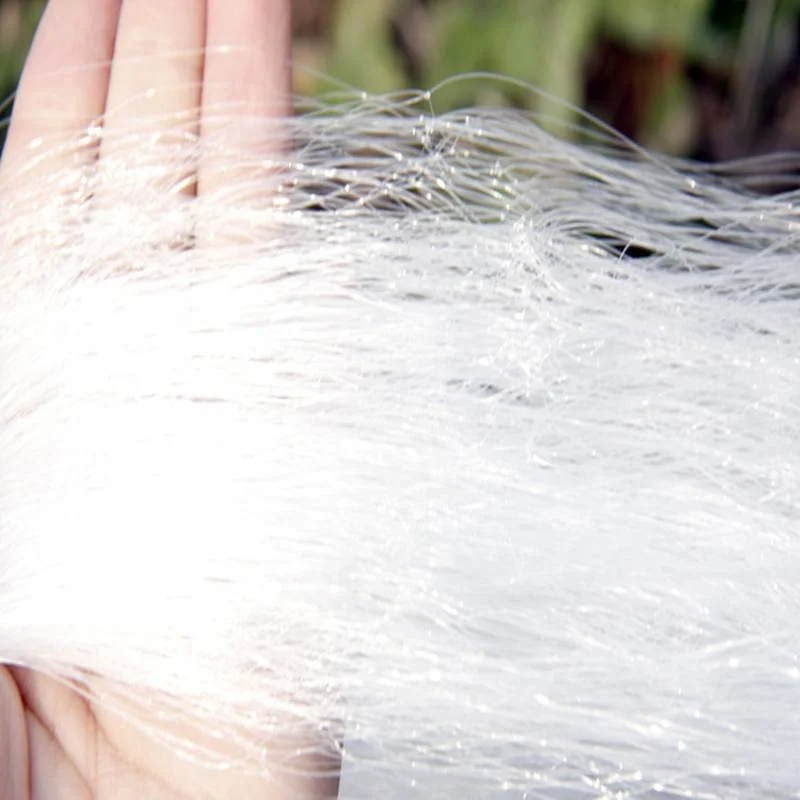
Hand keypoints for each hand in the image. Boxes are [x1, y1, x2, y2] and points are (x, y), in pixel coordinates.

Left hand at [0, 1, 338, 796]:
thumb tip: (19, 251)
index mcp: (25, 377)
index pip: (51, 197)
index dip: (78, 88)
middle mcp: (113, 369)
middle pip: (133, 182)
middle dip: (155, 57)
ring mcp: (203, 398)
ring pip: (210, 216)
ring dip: (217, 96)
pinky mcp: (278, 443)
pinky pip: (277, 301)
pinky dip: (275, 203)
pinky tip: (275, 123)